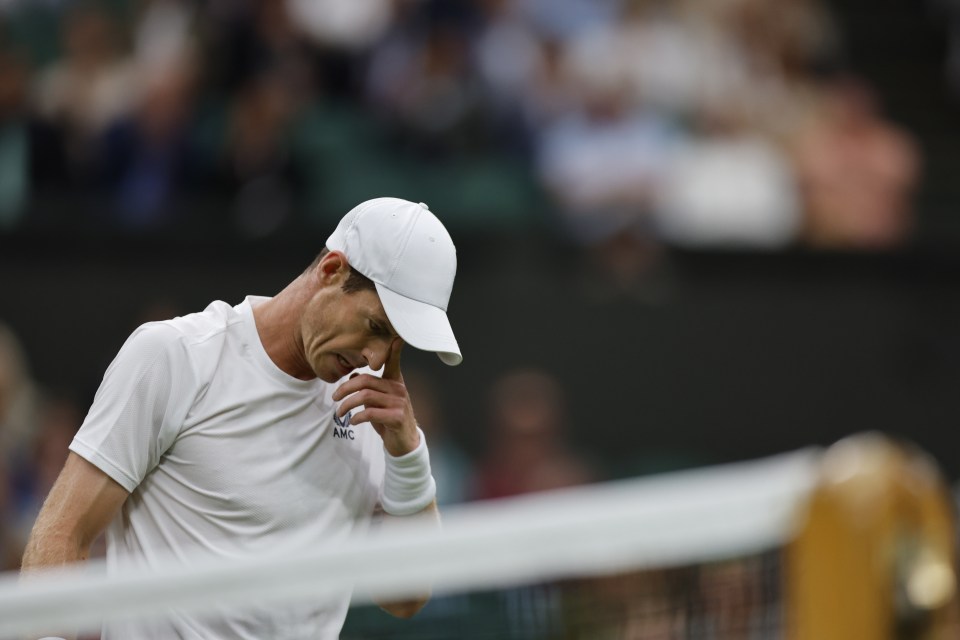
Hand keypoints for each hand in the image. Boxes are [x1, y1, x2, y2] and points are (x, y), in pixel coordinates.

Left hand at [332, 339, 418, 455]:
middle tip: (334, 397)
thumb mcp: (378, 402)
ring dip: (347, 404)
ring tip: (339, 412)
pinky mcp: (397, 417)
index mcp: (395, 382)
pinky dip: (357, 417)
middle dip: (345, 388)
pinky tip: (353, 421)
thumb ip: (368, 387)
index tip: (394, 336)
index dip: (393, 348)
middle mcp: (398, 389)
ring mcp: (399, 403)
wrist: (404, 443)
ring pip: (366, 396)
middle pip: (366, 380)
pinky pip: (370, 412)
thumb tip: (353, 374)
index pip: (393, 361)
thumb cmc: (389, 419)